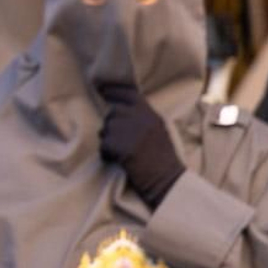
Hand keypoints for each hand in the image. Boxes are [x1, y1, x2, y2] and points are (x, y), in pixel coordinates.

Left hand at [97, 83, 185, 207]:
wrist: (166, 179)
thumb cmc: (162, 157)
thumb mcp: (157, 129)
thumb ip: (141, 116)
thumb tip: (116, 107)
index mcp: (150, 113)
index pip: (128, 94)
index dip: (113, 91)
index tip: (101, 87)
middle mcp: (140, 118)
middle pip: (112, 113)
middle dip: (112, 127)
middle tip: (123, 142)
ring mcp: (129, 131)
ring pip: (105, 130)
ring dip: (109, 141)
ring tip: (124, 152)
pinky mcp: (120, 145)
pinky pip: (103, 146)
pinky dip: (107, 154)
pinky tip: (120, 160)